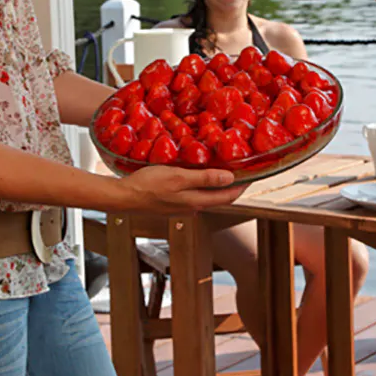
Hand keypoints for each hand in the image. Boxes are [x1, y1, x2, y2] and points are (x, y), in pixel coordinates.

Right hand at [115, 165, 244, 213]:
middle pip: (219, 197)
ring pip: (206, 195)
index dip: (243, 186)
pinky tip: (197, 173)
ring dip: (216, 184)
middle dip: (232, 185)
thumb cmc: (147, 186)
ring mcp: (181, 206)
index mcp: (196, 202)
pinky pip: (193, 193)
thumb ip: (204, 179)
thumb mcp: (179, 177)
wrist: (123, 197)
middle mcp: (192, 207)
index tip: (253, 174)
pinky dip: (201, 184)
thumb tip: (229, 178)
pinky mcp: (171, 202)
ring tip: (222, 167)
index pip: (228, 197)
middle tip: (241, 168)